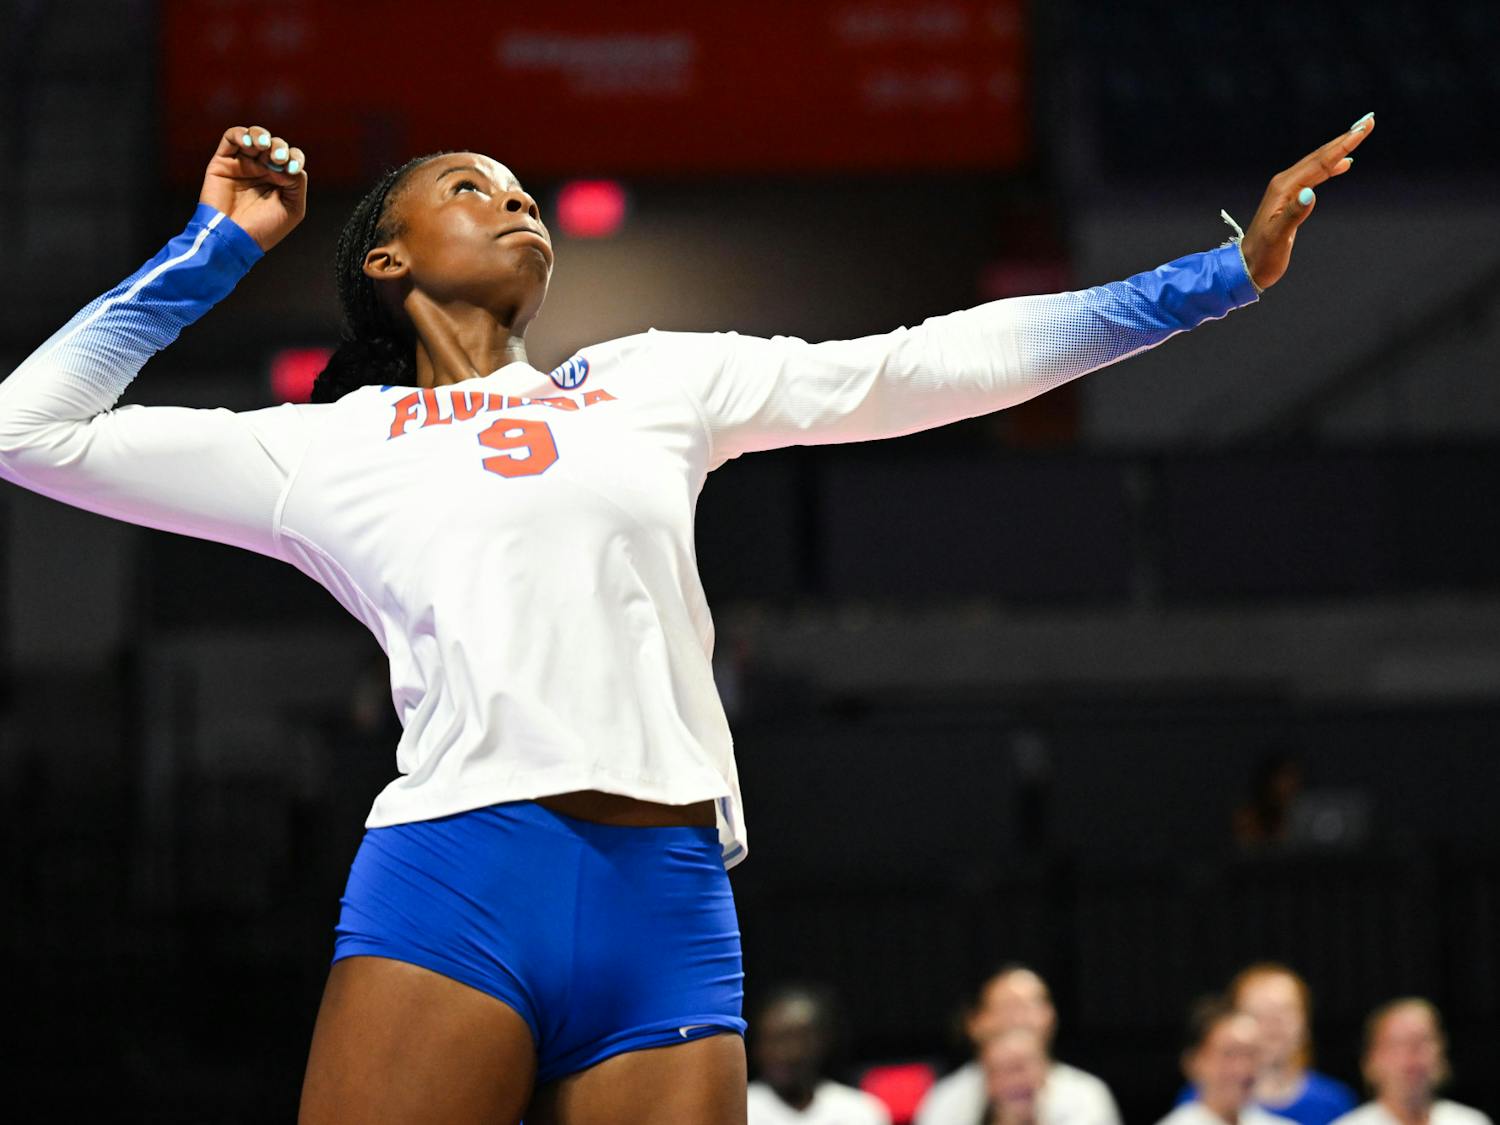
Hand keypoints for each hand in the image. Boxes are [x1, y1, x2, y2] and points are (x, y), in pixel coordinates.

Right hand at [198, 125, 307, 251]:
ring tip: (264, 147)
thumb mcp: (293, 208)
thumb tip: (290, 164)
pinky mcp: (222, 162)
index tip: (292, 169)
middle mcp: (262, 170)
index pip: (291, 158)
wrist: (234, 238)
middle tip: (278, 160)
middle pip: (274, 144)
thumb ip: (297, 183)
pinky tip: (249, 144)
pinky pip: (231, 137)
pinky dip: (241, 134)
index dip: (294, 157)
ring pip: (254, 136)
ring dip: (261, 136)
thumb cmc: (264, 229)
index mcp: (280, 180)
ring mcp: (242, 164)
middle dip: (279, 147)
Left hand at [1241, 113, 1374, 290]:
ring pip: (1318, 164)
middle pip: (1320, 156)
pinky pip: (1315, 176)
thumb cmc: (1263, 255)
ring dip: (1339, 149)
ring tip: (1359, 134)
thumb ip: (1294, 214)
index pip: (1320, 162)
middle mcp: (1285, 184)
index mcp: (1284, 188)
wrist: (1247, 266)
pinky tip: (1344, 164)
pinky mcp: (1290, 199)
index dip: (1343, 145)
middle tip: (1368, 121)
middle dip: (1344, 139)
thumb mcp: (1278, 236)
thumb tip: (1311, 194)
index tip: (1363, 128)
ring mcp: (1287, 190)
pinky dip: (1331, 167)